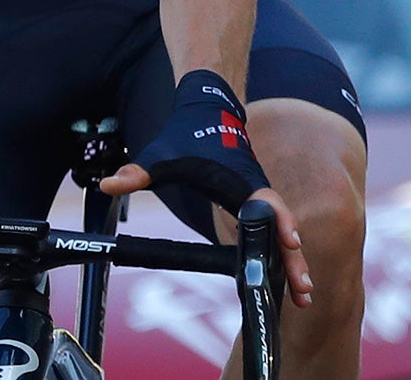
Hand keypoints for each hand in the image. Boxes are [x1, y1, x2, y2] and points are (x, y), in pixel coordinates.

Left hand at [96, 69, 310, 303]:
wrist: (206, 113)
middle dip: (294, 259)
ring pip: (283, 235)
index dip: (281, 222)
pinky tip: (288, 282)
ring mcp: (259, 201)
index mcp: (240, 182)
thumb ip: (135, 173)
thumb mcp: (159, 156)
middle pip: (283, 228)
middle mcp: (256, 193)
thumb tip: (107, 184)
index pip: (267, 204)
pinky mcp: (256, 207)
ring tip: (303, 297)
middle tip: (303, 291)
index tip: (292, 241)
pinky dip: (284, 256)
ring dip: (293, 263)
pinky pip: (275, 234)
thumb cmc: (185, 135)